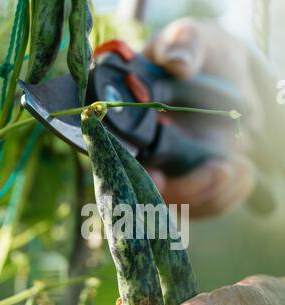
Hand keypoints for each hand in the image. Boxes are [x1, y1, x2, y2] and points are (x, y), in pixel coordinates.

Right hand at [143, 19, 258, 215]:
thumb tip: (176, 63)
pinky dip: (229, 194)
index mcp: (130, 124)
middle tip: (220, 169)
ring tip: (236, 165)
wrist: (220, 71)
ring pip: (183, 206)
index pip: (121, 161)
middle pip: (153, 195)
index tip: (158, 176)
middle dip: (187, 190)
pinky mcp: (196, 184)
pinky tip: (241, 169)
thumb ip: (182, 45)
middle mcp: (146, 154)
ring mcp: (171, 172)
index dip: (136, 176)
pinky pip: (209, 205)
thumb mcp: (190, 39)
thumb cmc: (197, 54)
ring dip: (212, 193)